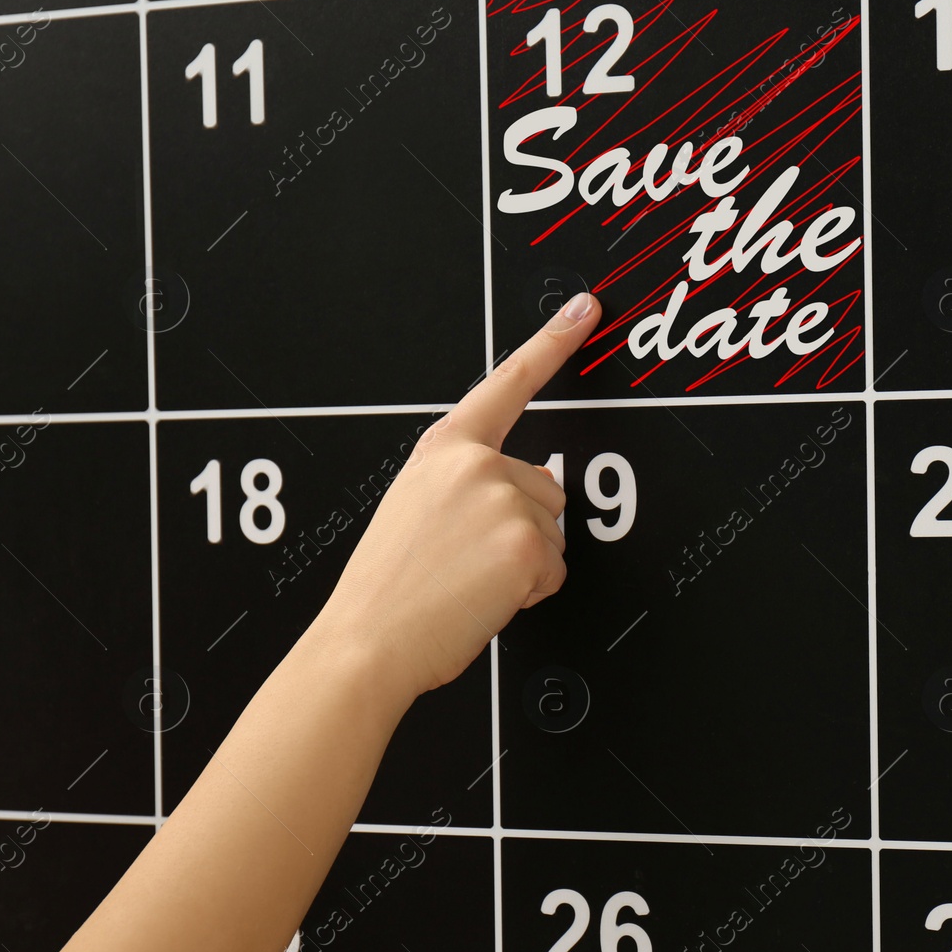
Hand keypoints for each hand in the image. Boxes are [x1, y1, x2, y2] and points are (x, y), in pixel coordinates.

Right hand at [313, 292, 599, 700]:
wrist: (367, 641)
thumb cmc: (386, 588)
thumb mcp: (414, 507)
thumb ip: (463, 483)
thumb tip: (512, 493)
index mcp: (445, 448)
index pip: (507, 384)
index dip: (552, 342)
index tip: (585, 309)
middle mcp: (478, 464)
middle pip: (546, 490)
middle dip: (520, 530)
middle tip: (463, 563)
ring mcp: (505, 501)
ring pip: (553, 534)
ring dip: (523, 565)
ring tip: (466, 582)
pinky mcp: (527, 544)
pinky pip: (554, 571)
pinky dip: (528, 594)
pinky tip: (482, 598)